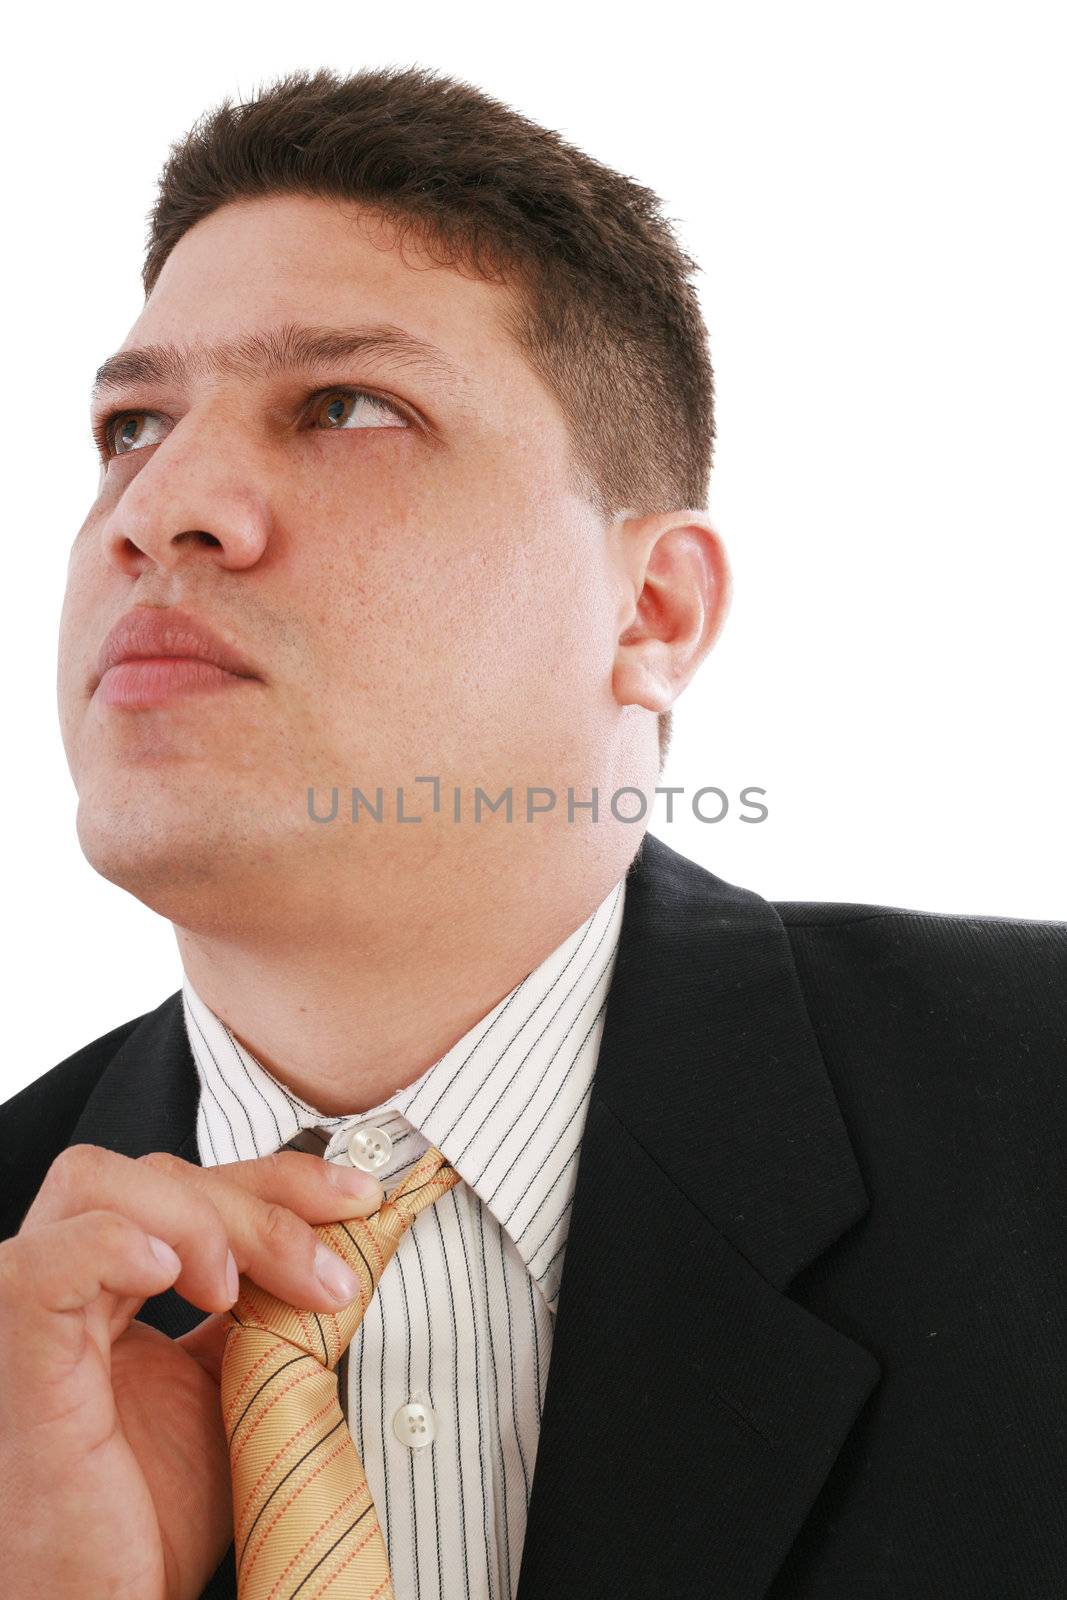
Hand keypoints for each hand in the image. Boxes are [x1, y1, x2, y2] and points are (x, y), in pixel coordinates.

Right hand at [0, 1143, 383, 1599]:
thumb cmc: (153, 1521)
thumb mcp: (237, 1389)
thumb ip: (270, 1310)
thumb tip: (346, 1243)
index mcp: (106, 1290)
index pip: (186, 1182)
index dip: (278, 1178)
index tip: (361, 1202)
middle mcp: (58, 1287)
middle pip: (151, 1172)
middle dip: (259, 1200)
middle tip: (329, 1275)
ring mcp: (26, 1321)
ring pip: (97, 1187)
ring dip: (200, 1217)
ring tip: (240, 1291)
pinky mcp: (16, 1365)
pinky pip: (43, 1267)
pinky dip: (113, 1244)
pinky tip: (174, 1274)